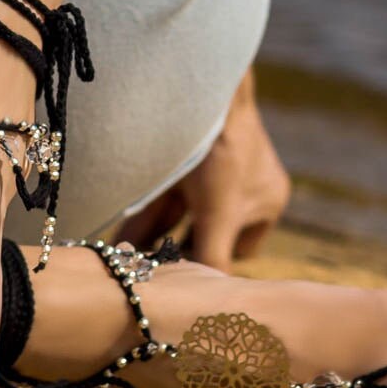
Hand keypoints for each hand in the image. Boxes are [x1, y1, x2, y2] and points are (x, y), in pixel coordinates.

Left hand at [115, 68, 289, 271]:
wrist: (202, 84)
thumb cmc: (223, 149)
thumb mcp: (219, 212)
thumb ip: (213, 258)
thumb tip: (206, 303)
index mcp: (266, 200)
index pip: (239, 253)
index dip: (210, 267)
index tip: (180, 283)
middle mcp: (241, 186)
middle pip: (202, 232)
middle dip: (171, 251)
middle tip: (145, 274)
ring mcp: (210, 168)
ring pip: (177, 214)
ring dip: (152, 237)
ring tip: (125, 260)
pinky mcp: (182, 153)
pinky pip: (162, 195)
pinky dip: (144, 215)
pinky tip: (119, 236)